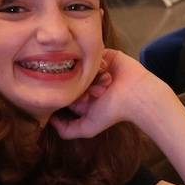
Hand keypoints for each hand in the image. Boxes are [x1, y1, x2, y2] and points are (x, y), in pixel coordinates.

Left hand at [52, 49, 172, 139]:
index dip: (69, 95)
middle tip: (95, 93)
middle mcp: (87, 81)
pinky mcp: (104, 55)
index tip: (83, 100)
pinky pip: (92, 53)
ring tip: (106, 84)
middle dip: (83, 86)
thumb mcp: (87, 128)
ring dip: (93, 76)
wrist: (136, 95)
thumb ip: (66, 130)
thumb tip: (48, 121)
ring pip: (81, 66)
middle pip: (72, 77)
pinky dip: (98, 63)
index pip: (65, 90)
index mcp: (82, 95)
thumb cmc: (113, 112)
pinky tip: (108, 72)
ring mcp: (95, 67)